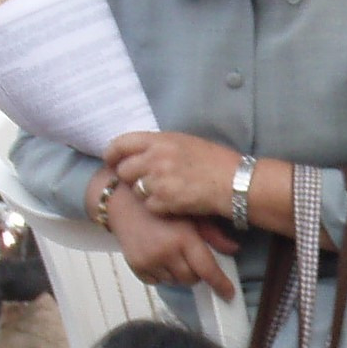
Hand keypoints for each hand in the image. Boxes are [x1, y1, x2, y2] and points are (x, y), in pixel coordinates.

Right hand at [104, 185, 237, 297]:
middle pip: (191, 279)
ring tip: (172, 253)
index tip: (228, 293)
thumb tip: (234, 249)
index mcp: (183, 238)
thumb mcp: (191, 214)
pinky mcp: (137, 267)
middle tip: (192, 257)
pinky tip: (159, 256)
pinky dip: (162, 274)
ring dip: (179, 273)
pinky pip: (157, 282)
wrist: (124, 202)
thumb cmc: (162, 206)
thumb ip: (213, 234)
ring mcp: (150, 262)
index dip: (220, 283)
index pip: (207, 269)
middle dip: (196, 272)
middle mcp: (166, 253)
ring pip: (174, 281)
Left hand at [105, 131, 240, 219]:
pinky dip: (159, 208)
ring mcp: (159, 180)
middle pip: (124, 170)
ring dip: (146, 194)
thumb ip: (160, 146)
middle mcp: (156, 157)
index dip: (112, 153)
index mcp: (161, 139)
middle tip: (144, 182)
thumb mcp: (186, 143)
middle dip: (131, 178)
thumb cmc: (216, 162)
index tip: (110, 160)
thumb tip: (138, 153)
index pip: (122, 143)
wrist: (236, 183)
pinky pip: (149, 206)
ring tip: (166, 192)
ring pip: (136, 190)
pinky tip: (174, 203)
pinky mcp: (164, 200)